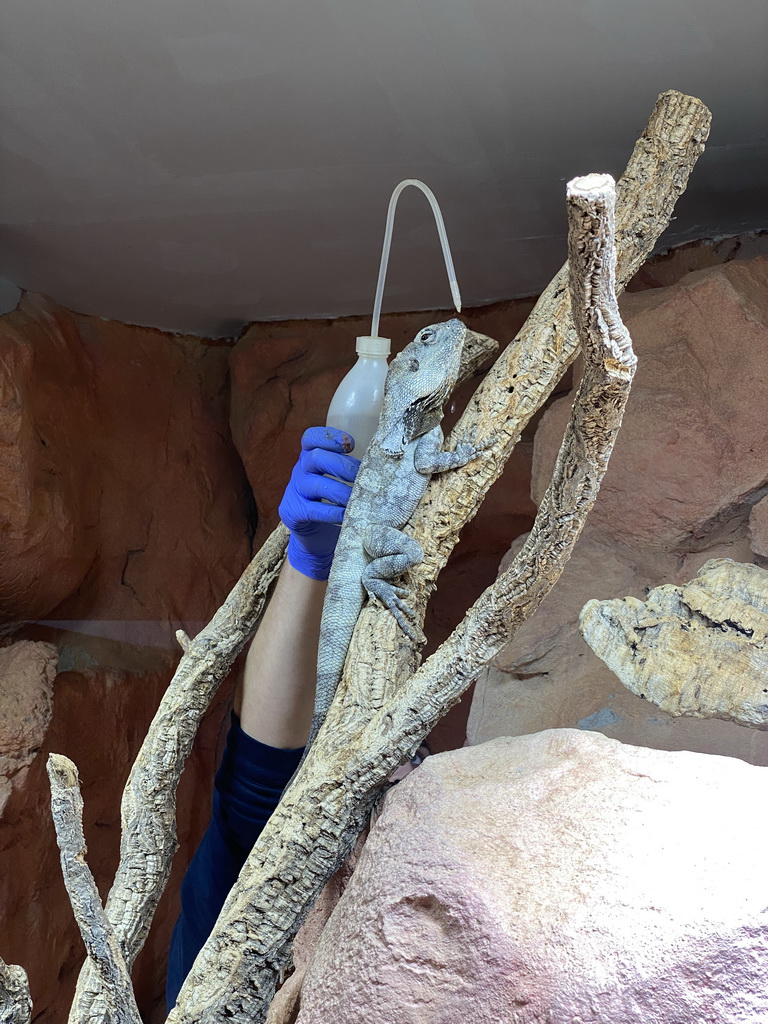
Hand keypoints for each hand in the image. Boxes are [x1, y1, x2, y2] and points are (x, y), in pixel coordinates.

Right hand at [278, 426, 360, 580]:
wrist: (314, 535)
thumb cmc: (333, 502)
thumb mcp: (337, 479)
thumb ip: (351, 467)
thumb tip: (385, 463)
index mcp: (309, 457)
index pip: (311, 438)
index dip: (329, 437)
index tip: (350, 444)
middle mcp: (299, 470)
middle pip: (316, 458)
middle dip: (343, 466)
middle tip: (363, 477)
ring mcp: (294, 491)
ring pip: (315, 484)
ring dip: (341, 491)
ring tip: (359, 499)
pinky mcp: (293, 513)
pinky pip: (314, 510)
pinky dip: (333, 512)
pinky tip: (348, 515)